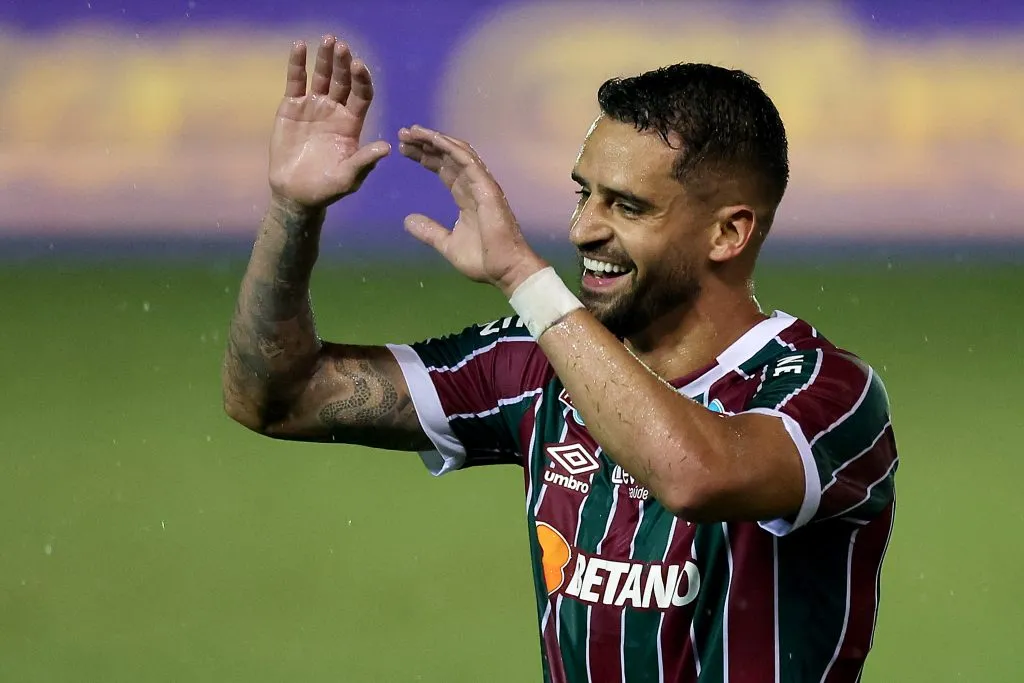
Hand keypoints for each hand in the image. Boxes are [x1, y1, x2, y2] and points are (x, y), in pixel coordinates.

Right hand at [268, 35, 390, 208]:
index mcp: (352, 124)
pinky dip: (297, 63)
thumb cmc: (327, 189)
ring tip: (327, 39)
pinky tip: (299, 46)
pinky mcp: (292, 107)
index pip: (362, 95)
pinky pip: (296, 81)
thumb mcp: (349, 178)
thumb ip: (364, 161)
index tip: (359, 66)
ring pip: (321, 76)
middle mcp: (336, 111)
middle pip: (343, 80)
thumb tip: (386, 147)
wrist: (296, 193)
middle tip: (342, 47)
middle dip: (343, 63)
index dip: (362, 80)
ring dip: (324, 58)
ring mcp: (314, 106)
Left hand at [397, 125, 546, 294]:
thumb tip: (407, 220)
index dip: (425, 157)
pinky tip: (433, 138)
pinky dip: (450, 147)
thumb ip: (429, 230)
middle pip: (447, 157)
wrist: (504, 270)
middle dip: (425, 144)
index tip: (404, 149)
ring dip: (434, 140)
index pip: (444, 169)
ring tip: (412, 131)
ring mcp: (482, 184)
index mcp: (466, 197)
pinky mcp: (487, 187)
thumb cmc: (483, 260)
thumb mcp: (447, 244)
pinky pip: (467, 160)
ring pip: (456, 153)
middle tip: (403, 134)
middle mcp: (474, 186)